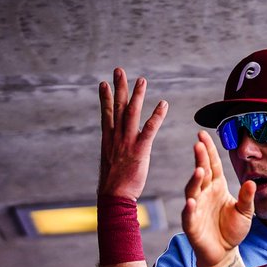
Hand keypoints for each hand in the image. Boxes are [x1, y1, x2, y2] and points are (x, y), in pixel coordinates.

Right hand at [98, 69, 167, 199]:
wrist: (114, 196)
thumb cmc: (114, 185)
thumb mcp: (111, 164)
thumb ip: (114, 152)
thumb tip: (116, 149)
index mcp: (108, 140)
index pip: (106, 114)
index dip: (105, 98)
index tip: (104, 83)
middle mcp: (116, 137)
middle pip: (116, 107)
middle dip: (118, 87)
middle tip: (119, 70)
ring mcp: (127, 142)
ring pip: (131, 113)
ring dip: (137, 95)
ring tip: (141, 80)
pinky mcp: (140, 150)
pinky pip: (149, 128)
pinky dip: (156, 115)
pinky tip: (163, 104)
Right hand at [182, 130, 255, 266]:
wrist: (224, 253)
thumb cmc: (232, 230)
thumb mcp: (246, 213)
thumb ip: (247, 198)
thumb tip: (252, 182)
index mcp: (217, 187)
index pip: (211, 165)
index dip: (208, 151)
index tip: (202, 135)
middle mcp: (204, 194)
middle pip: (201, 173)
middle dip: (199, 159)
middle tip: (198, 145)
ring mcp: (196, 208)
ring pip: (193, 190)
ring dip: (195, 180)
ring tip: (199, 171)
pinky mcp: (192, 225)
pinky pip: (189, 214)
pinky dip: (190, 208)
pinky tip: (192, 201)